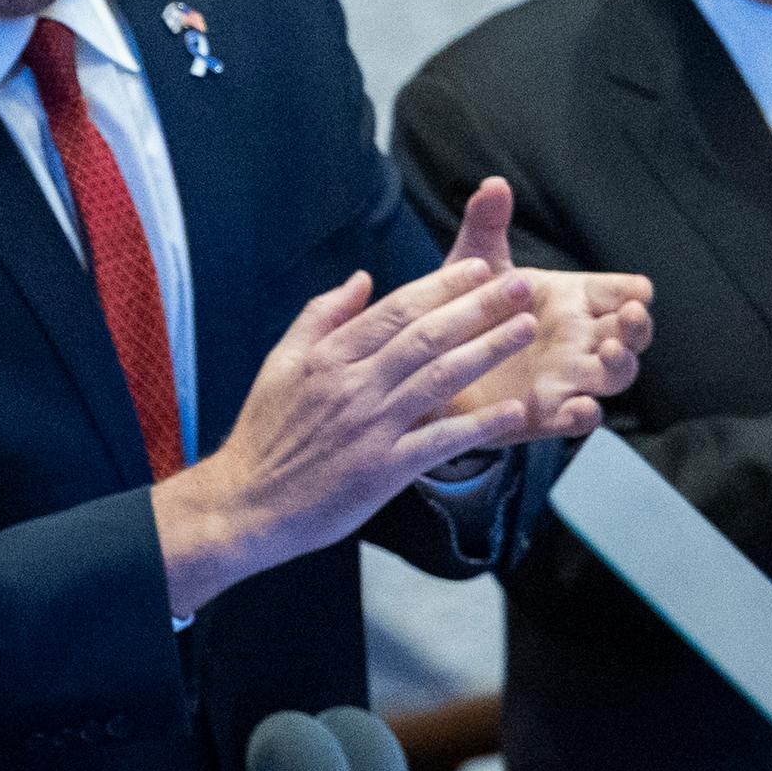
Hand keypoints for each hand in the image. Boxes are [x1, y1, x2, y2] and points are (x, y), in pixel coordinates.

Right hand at [154, 254, 541, 618]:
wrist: (247, 502)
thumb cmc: (265, 433)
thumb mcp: (281, 363)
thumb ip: (321, 317)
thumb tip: (361, 279)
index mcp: (329, 357)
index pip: (396, 309)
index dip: (442, 286)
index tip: (480, 268)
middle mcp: (353, 385)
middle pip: (426, 336)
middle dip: (478, 307)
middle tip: (521, 286)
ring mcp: (370, 427)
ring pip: (439, 378)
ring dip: (487, 351)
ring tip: (524, 329)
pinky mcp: (383, 471)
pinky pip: (440, 442)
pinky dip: (479, 426)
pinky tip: (514, 412)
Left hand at [440, 178, 649, 439]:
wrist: (428, 362)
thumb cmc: (463, 307)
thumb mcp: (472, 264)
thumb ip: (485, 226)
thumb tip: (493, 183)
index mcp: (572, 298)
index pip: (618, 291)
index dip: (632, 292)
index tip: (636, 290)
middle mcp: (579, 338)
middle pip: (630, 334)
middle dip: (638, 326)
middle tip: (630, 315)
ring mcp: (568, 377)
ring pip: (614, 375)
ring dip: (620, 365)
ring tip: (610, 352)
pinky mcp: (544, 413)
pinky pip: (576, 419)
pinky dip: (583, 415)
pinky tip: (580, 408)